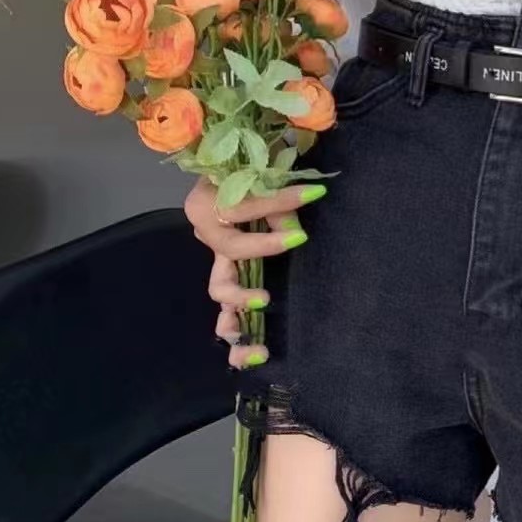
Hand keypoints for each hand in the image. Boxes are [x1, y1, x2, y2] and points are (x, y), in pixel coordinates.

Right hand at [183, 176, 325, 367]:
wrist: (233, 170)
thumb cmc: (248, 167)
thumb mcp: (261, 173)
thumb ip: (276, 202)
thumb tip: (293, 230)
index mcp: (208, 204)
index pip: (244, 205)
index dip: (279, 200)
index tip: (313, 194)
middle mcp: (208, 236)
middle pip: (231, 246)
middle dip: (261, 246)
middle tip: (296, 239)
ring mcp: (218, 263)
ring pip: (221, 290)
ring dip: (242, 300)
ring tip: (265, 302)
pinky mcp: (230, 282)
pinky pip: (228, 314)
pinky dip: (238, 336)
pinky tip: (257, 354)